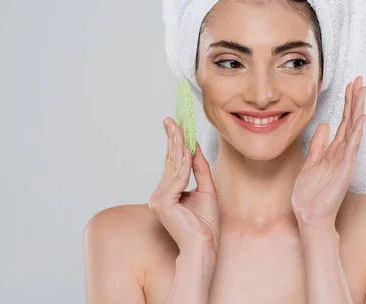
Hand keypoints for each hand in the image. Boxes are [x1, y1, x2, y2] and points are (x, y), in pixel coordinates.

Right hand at [149, 118, 220, 253]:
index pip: (171, 164)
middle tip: (171, 119)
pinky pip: (179, 177)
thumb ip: (199, 169)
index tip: (174, 126)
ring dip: (178, 144)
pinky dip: (184, 161)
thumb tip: (195, 148)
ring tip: (178, 127)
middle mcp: (158, 195)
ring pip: (174, 166)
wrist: (204, 246)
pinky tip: (186, 146)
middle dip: (172, 139)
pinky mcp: (163, 202)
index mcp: (167, 194)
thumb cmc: (206, 225)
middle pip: (170, 162)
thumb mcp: (206, 190)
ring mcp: (158, 199)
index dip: (173, 144)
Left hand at [291, 75, 365, 230]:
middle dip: (354, 100)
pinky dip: (356, 132)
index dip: (346, 104)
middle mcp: (342, 153)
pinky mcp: (344, 169)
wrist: (310, 216)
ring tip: (362, 91)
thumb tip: (325, 126)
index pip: (343, 122)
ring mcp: (345, 160)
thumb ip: (319, 145)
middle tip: (359, 80)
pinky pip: (352, 147)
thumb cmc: (310, 194)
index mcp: (334, 151)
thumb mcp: (311, 163)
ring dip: (358, 110)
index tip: (350, 86)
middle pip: (350, 121)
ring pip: (354, 130)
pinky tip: (361, 117)